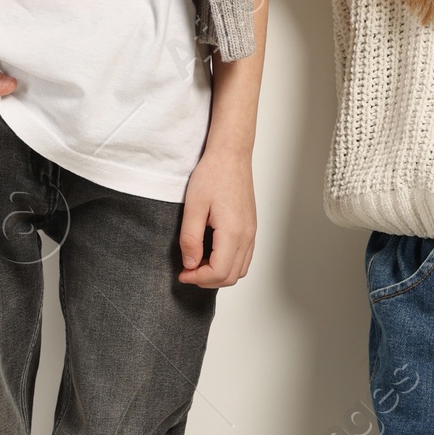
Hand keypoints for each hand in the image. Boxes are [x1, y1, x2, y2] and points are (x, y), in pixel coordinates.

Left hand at [178, 143, 256, 287]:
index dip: (197, 278)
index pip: (219, 272)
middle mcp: (247, 235)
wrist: (231, 155)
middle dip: (207, 279)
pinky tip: (211, 252)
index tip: (182, 272)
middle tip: (187, 269)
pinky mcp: (251, 228)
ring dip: (218, 273)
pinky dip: (228, 263)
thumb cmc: (212, 175)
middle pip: (231, 277)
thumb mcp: (193, 206)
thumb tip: (190, 264)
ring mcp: (252, 232)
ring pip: (240, 270)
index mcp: (233, 232)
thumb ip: (191, 238)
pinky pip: (244, 257)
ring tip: (198, 261)